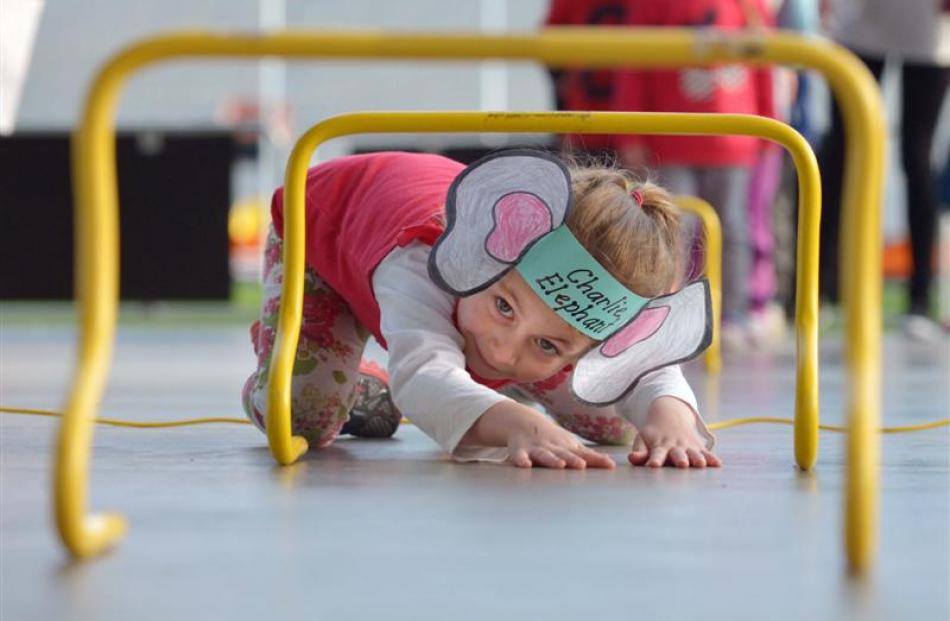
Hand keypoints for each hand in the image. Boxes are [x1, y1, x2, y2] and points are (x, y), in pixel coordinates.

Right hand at [461, 400, 614, 469]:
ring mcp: (536, 448)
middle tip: (582, 465)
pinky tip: (524, 464)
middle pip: (564, 454)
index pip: (584, 454)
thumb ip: (588, 456)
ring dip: (552, 460)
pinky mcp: (519, 450)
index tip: (609, 465)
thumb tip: (610, 464)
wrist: (522, 422)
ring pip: (544, 455)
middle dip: (573, 460)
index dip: (596, 460)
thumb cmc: (551, 439)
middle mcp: (553, 447)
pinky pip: (518, 456)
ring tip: (559, 465)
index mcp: (566, 447)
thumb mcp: (570, 445)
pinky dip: (520, 459)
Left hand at [628, 397, 721, 468]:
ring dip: (697, 458)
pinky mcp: (698, 447)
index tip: (653, 466)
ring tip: (700, 464)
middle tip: (681, 465)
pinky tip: (717, 464)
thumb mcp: (643, 439)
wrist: (670, 415)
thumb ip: (639, 451)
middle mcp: (674, 446)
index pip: (656, 454)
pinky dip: (712, 458)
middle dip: (679, 459)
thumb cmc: (653, 434)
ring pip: (693, 453)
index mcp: (659, 446)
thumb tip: (632, 458)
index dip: (654, 459)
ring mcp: (687, 446)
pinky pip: (706, 453)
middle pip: (677, 454)